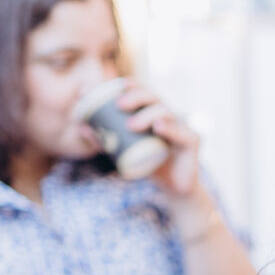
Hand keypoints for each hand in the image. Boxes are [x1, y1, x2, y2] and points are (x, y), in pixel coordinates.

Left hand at [115, 83, 203, 199]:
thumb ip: (108, 140)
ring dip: (148, 115)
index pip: (145, 94)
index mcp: (156, 115)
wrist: (174, 189)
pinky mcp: (193, 141)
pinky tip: (159, 128)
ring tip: (131, 125)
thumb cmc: (151, 167)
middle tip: (119, 105)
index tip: (118, 85)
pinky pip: (182, 132)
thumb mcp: (126, 152)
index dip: (134, 86)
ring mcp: (183, 127)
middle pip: (155, 98)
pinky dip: (170, 129)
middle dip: (136, 97)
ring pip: (166, 113)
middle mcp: (170, 117)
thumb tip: (82, 127)